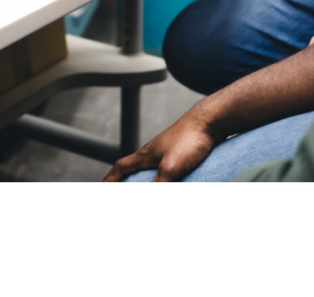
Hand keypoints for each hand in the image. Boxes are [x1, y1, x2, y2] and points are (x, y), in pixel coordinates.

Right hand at [102, 109, 220, 182]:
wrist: (211, 121)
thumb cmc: (189, 139)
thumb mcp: (170, 168)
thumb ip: (158, 185)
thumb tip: (152, 191)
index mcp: (146, 155)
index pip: (121, 167)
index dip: (110, 179)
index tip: (103, 185)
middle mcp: (154, 152)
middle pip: (134, 168)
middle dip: (127, 179)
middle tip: (123, 185)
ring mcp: (168, 151)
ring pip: (152, 168)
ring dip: (148, 179)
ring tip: (148, 183)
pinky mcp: (183, 152)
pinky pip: (168, 168)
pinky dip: (166, 177)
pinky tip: (177, 179)